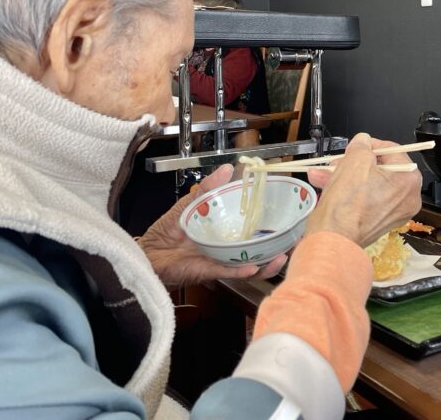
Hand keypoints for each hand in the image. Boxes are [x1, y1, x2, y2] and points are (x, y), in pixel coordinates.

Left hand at [138, 163, 287, 286]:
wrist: (147, 253)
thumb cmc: (166, 231)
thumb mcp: (190, 204)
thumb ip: (208, 187)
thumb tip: (228, 168)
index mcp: (226, 234)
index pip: (254, 233)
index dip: (272, 229)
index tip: (288, 221)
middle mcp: (226, 250)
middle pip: (259, 253)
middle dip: (279, 251)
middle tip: (294, 243)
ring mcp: (219, 262)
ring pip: (249, 266)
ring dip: (266, 264)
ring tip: (281, 256)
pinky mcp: (206, 271)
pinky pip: (228, 271)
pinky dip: (241, 270)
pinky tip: (253, 266)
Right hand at [304, 133, 422, 247]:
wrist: (333, 239)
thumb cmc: (348, 202)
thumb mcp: (355, 160)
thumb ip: (362, 145)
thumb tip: (363, 142)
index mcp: (409, 180)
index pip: (392, 151)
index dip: (370, 145)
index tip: (357, 145)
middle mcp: (407, 199)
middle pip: (379, 170)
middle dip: (352, 163)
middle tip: (338, 160)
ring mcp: (393, 213)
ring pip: (368, 185)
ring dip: (344, 176)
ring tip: (322, 172)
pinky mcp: (378, 223)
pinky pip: (365, 200)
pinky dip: (348, 192)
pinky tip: (326, 185)